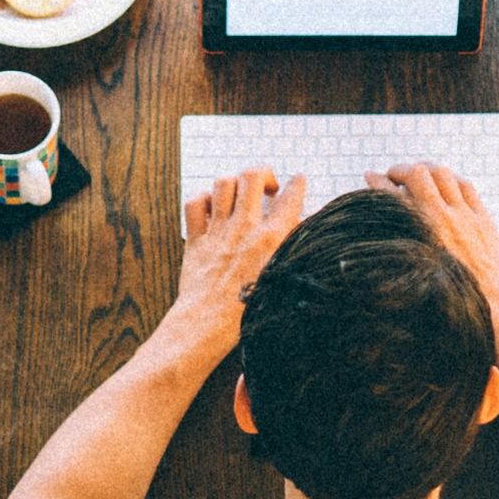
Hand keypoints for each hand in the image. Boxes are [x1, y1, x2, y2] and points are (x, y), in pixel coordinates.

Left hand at [177, 167, 306, 345]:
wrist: (209, 324)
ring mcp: (218, 231)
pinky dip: (203, 200)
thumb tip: (302, 229)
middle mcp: (245, 228)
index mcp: (272, 238)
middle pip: (253, 176)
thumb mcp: (283, 278)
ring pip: (223, 184)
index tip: (298, 180)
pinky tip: (212, 208)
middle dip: (263, 174)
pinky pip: (195, 203)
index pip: (291, 196)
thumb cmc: (249, 311)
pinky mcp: (196, 239)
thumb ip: (293, 249)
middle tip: (266, 187)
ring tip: (239, 194)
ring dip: (234, 184)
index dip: (297, 184)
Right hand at [365, 162, 498, 313]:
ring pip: (443, 174)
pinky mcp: (483, 219)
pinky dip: (453, 179)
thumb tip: (374, 257)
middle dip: (402, 169)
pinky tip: (448, 183)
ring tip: (419, 173)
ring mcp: (465, 216)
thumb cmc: (452, 303)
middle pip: (417, 174)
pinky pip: (467, 186)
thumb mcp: (413, 283)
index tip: (370, 176)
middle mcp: (441, 219)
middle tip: (394, 175)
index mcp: (419, 235)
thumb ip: (396, 260)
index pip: (390, 195)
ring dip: (427, 169)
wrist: (494, 307)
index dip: (376, 182)